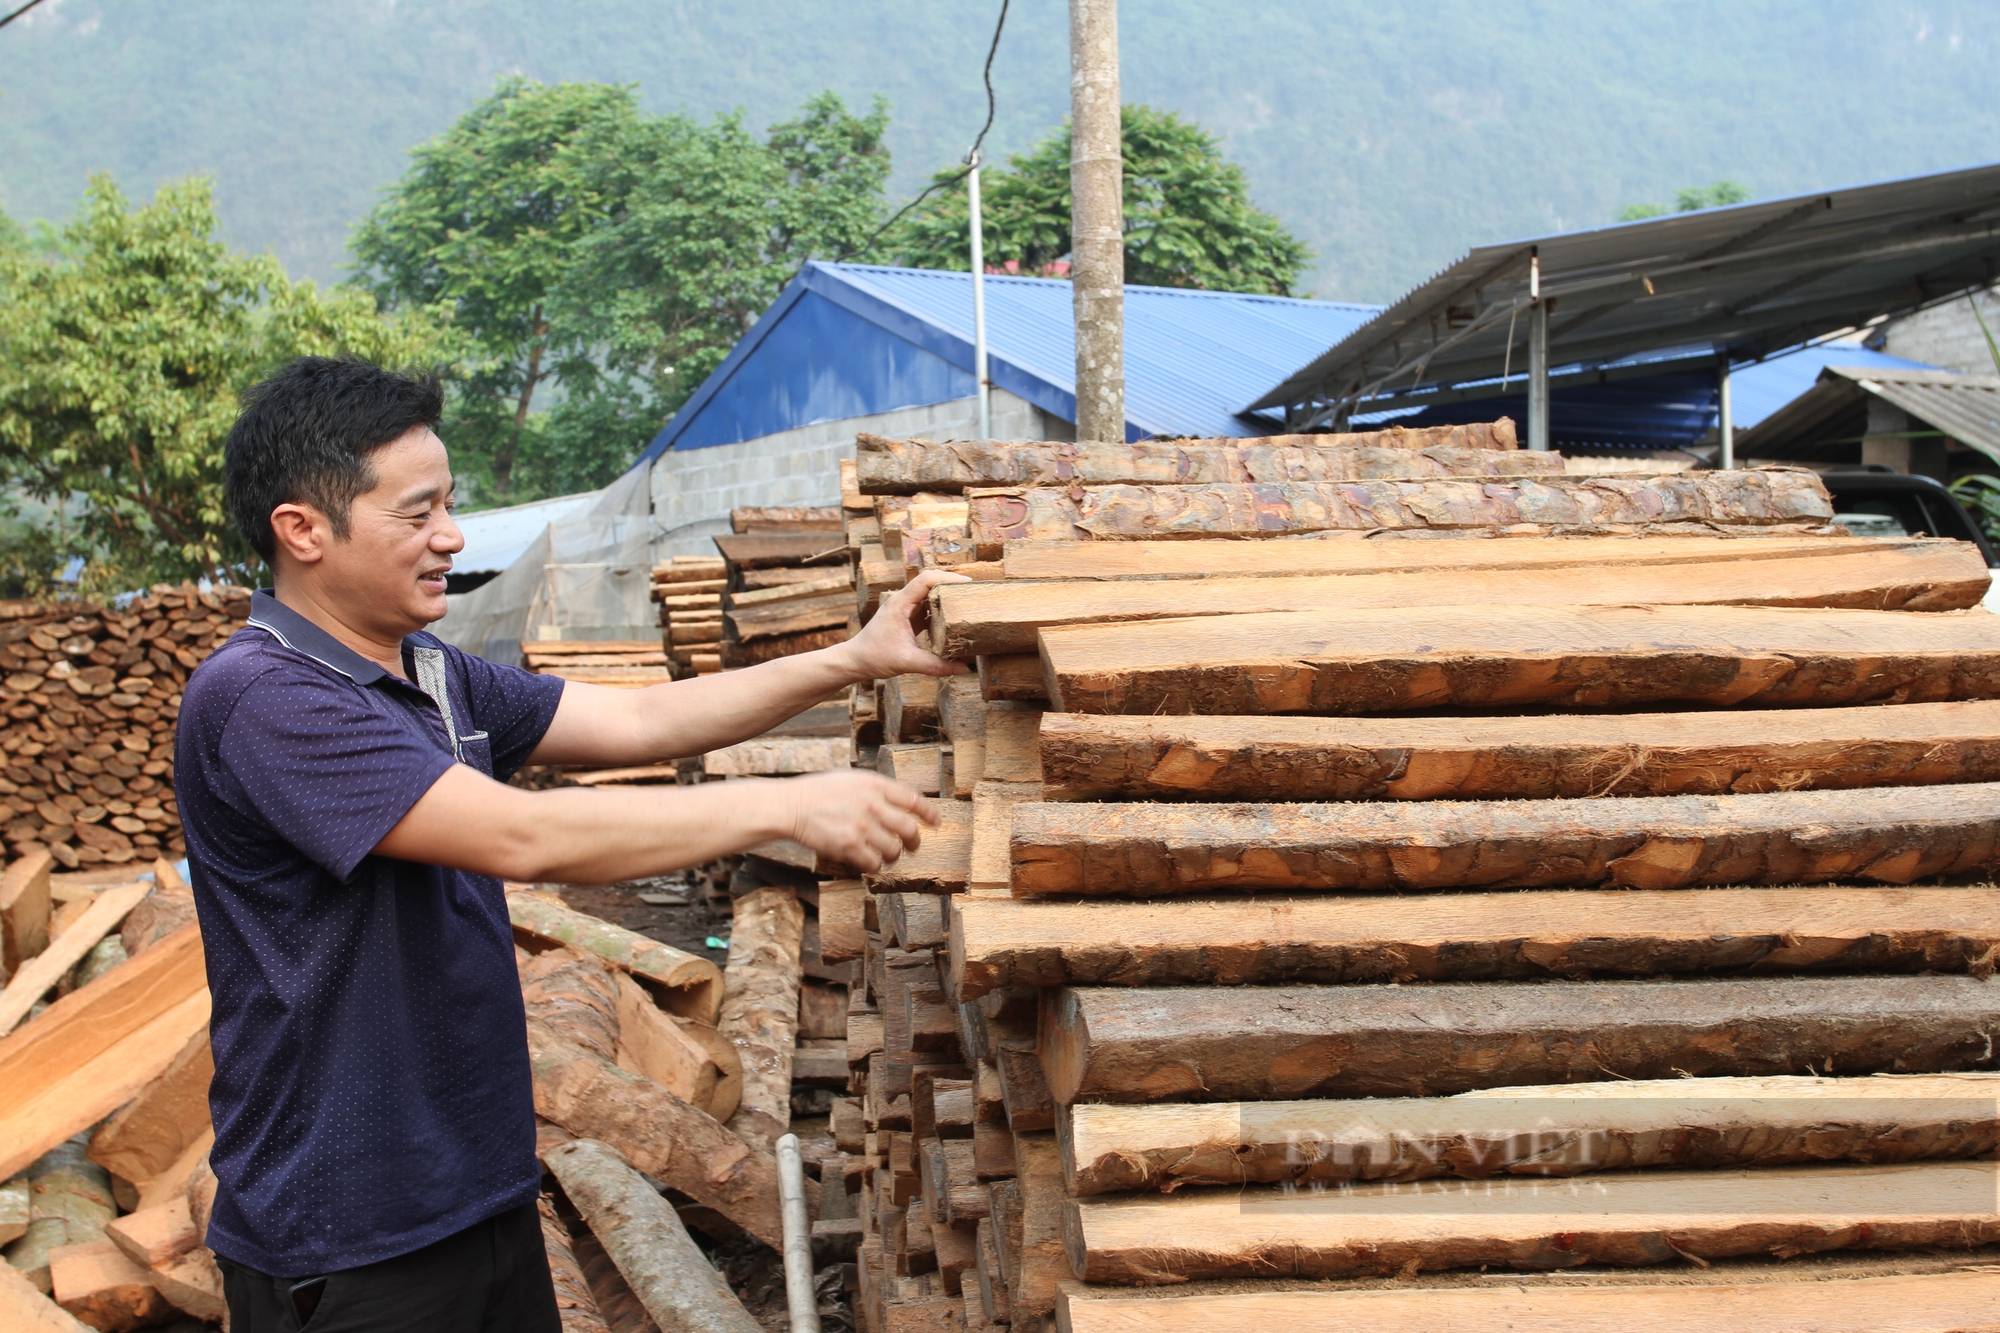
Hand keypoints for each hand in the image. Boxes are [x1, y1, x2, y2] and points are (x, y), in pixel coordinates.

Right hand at [783, 769, 939, 871]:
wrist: (792, 806)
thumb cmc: (818, 792)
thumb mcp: (851, 779)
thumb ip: (875, 790)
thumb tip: (898, 803)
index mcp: (874, 784)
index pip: (913, 799)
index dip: (929, 812)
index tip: (936, 822)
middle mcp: (872, 804)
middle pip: (909, 828)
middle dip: (914, 841)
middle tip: (912, 846)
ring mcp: (862, 826)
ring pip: (894, 849)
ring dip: (893, 856)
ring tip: (887, 856)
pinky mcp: (850, 845)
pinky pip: (874, 863)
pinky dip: (875, 865)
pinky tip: (869, 863)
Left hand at [836, 568, 972, 681]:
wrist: (854, 661)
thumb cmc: (874, 658)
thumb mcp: (908, 663)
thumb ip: (936, 666)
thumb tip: (964, 668)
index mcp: (900, 604)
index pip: (926, 579)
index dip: (948, 578)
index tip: (967, 585)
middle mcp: (902, 601)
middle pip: (930, 582)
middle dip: (951, 584)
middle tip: (974, 592)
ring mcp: (904, 609)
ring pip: (929, 594)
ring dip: (947, 596)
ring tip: (967, 602)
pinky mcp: (906, 618)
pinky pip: (927, 607)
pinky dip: (940, 609)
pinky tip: (953, 618)